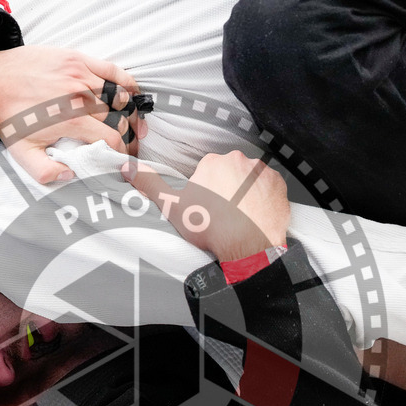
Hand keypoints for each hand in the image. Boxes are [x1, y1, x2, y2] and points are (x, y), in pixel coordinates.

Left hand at [0, 45, 146, 182]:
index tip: (123, 161)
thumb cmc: (9, 117)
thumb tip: (71, 175)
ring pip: (119, 96)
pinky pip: (113, 70)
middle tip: (131, 148)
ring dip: (131, 113)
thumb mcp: (22, 153)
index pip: (111, 139)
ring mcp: (80, 75)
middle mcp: (80, 96)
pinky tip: (132, 95)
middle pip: (119, 119)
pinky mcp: (78, 59)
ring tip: (135, 126)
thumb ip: (45, 171)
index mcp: (70, 120)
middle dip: (129, 137)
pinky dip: (127, 83)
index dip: (122, 153)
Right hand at [121, 152, 289, 261]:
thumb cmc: (210, 227)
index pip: (207, 171)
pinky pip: (270, 188)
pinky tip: (256, 216)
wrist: (247, 244)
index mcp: (212, 162)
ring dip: (246, 193)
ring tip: (240, 217)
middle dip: (226, 189)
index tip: (206, 209)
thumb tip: (126, 168)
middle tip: (222, 214)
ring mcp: (261, 172)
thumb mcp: (171, 206)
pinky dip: (264, 199)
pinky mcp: (279, 185)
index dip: (205, 191)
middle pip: (230, 173)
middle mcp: (239, 160)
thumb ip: (149, 184)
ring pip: (250, 179)